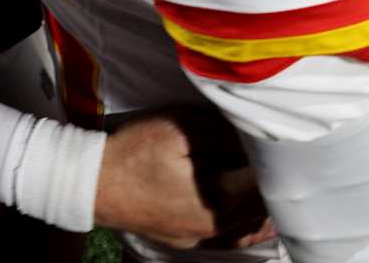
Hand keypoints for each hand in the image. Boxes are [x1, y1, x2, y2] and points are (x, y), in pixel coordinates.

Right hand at [94, 110, 272, 248]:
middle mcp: (215, 225)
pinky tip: (238, 202)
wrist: (92, 184)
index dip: (273, 158)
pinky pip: (223, 231)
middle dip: (266, 178)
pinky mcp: (183, 239)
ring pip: (242, 222)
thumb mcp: (177, 128)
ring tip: (258, 175)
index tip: (276, 141)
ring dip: (253, 199)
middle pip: (258, 204)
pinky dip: (236, 217)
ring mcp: (198, 236)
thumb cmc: (133, 153)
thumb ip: (219, 130)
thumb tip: (251, 130)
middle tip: (271, 154)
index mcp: (219, 197)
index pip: (265, 180)